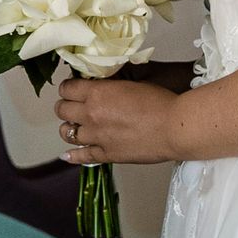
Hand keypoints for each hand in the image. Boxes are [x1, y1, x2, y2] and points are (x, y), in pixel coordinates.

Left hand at [54, 72, 182, 166]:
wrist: (175, 127)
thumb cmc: (161, 102)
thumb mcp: (133, 81)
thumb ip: (112, 83)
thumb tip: (102, 82)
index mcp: (97, 93)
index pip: (68, 88)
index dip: (69, 87)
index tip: (72, 88)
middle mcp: (92, 114)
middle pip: (62, 109)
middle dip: (65, 105)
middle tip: (72, 105)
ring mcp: (97, 136)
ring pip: (67, 133)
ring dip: (68, 128)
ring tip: (73, 126)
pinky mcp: (106, 154)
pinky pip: (82, 156)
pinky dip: (72, 156)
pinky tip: (68, 155)